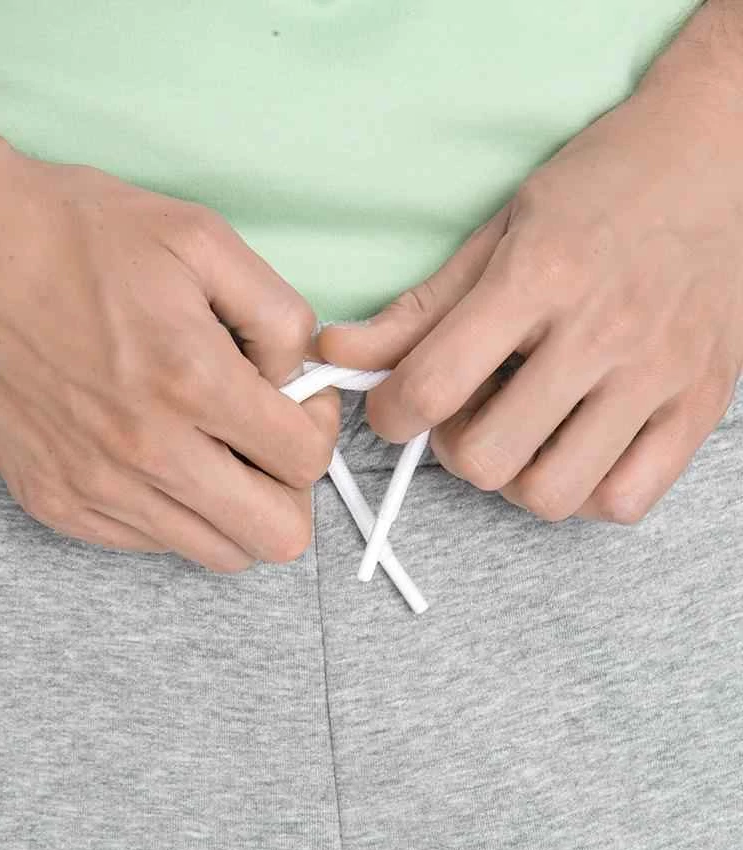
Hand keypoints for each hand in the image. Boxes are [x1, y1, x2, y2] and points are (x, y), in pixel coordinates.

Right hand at [0, 130, 338, 569]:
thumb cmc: (77, 238)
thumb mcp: (201, 240)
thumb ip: (278, 314)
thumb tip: (300, 377)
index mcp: (190, 379)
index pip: (305, 460)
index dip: (316, 428)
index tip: (295, 401)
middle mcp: (146, 450)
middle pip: (275, 535)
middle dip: (290, 488)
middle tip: (267, 440)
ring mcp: (98, 488)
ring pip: (220, 551)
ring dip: (237, 506)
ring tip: (213, 446)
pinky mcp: (60, 503)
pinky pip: (155, 543)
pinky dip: (176, 510)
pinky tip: (160, 454)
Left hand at [318, 85, 742, 523]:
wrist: (722, 155)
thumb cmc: (604, 185)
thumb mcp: (500, 228)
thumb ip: (420, 306)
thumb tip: (339, 356)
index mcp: (539, 275)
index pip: (433, 384)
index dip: (390, 416)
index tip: (395, 410)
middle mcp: (601, 331)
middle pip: (486, 458)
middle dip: (454, 450)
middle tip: (469, 416)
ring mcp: (658, 374)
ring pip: (552, 494)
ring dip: (517, 478)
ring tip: (525, 435)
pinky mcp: (700, 404)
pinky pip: (625, 500)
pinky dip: (587, 493)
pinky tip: (578, 449)